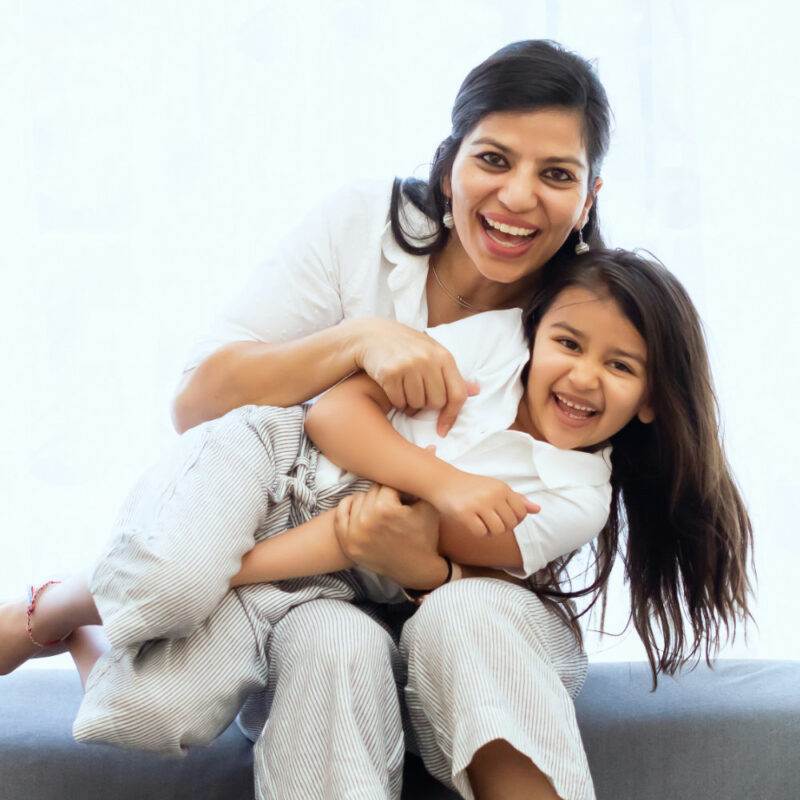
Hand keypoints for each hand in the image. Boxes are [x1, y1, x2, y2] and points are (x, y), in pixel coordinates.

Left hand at [334, 485, 447, 589]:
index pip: (387, 483)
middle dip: (385, 495)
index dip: (399, 489)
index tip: (405, 498)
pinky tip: (363, 512)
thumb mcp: (429, 505)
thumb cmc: (426, 536)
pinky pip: (341, 514)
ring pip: (358, 499)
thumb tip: (431, 447)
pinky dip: (350, 509)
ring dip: (369, 502)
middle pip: (372, 490)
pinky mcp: (347, 544)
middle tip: (396, 506)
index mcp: (386, 510)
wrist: (418, 570)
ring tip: (383, 512)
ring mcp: (354, 534)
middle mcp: (366, 521)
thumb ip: (424, 478)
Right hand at [353, 318, 478, 435]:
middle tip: (417, 393)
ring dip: (409, 403)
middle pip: (436, 403)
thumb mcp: (433, 353)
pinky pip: (398, 401)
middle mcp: (428, 359)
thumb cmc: (407, 347)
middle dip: (426, 404)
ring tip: (404, 388)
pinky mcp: (390, 372)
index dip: (452, 415)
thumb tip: (476, 390)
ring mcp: (408, 365)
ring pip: (416, 404)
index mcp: (443, 356)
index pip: (457, 394)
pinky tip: (393, 387)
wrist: (373, 334)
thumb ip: (452, 374)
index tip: (443, 429)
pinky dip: (396, 400)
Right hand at [428, 469, 539, 536]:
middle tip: (489, 520)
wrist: (443, 482)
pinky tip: (471, 523)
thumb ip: (516, 499)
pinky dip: (478, 532)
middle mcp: (492, 495)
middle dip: (502, 527)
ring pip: (497, 531)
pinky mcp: (465, 513)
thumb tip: (538, 509)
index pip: (521, 513)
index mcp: (502, 488)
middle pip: (510, 524)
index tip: (502, 516)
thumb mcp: (495, 488)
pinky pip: (480, 532)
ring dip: (490, 531)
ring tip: (481, 522)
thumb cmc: (472, 487)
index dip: (514, 520)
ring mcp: (478, 504)